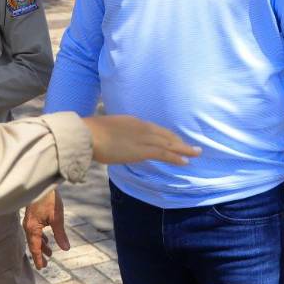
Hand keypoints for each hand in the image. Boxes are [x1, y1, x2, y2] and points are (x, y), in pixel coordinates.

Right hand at [23, 189, 68, 268]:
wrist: (41, 184)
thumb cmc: (49, 199)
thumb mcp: (57, 218)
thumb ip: (60, 234)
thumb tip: (66, 248)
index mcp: (32, 229)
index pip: (35, 248)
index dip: (38, 259)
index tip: (42, 268)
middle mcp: (28, 226)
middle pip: (33, 244)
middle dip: (40, 254)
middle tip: (46, 264)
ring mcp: (29, 221)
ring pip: (34, 237)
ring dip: (41, 245)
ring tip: (50, 252)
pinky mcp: (32, 216)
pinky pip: (35, 231)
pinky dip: (40, 237)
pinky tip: (46, 238)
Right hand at [82, 115, 200, 165]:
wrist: (87, 134)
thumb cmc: (90, 133)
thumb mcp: (107, 130)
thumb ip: (116, 135)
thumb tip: (116, 142)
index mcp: (133, 121)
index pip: (155, 130)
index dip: (168, 136)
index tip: (176, 141)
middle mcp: (142, 127)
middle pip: (166, 135)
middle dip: (180, 141)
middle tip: (193, 147)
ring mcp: (144, 138)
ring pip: (169, 144)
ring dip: (184, 149)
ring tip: (196, 153)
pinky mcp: (142, 150)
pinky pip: (164, 154)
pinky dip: (176, 157)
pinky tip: (185, 161)